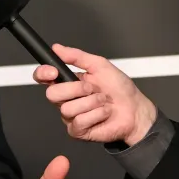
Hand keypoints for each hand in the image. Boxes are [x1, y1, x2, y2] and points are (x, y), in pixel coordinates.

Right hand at [33, 44, 158, 145]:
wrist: (135, 109)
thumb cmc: (120, 89)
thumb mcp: (100, 66)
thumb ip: (77, 57)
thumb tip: (58, 48)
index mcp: (68, 82)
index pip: (43, 77)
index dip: (43, 73)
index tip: (54, 72)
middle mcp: (66, 99)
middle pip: (52, 94)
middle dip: (75, 89)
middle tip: (91, 88)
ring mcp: (70, 116)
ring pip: (67, 109)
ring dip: (91, 102)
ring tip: (103, 101)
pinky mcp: (78, 131)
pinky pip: (79, 121)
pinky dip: (97, 114)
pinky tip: (104, 113)